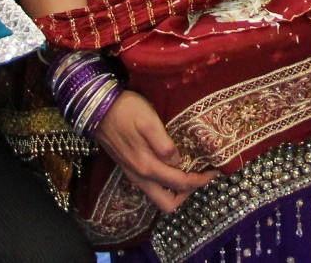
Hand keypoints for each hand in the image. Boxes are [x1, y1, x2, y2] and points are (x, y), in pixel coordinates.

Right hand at [93, 91, 216, 212]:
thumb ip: (164, 145)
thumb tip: (178, 162)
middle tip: (202, 176)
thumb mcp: (149, 121)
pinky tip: (173, 165)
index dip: (200, 181)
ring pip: (158, 196)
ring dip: (176, 190)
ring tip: (191, 171)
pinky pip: (151, 186)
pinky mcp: (129, 168)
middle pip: (168, 203)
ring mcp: (133, 174)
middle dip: (188, 193)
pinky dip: (165, 183)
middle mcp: (140, 177)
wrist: (96, 108)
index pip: (180, 184)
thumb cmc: (125, 111)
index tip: (214, 171)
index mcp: (147, 167)